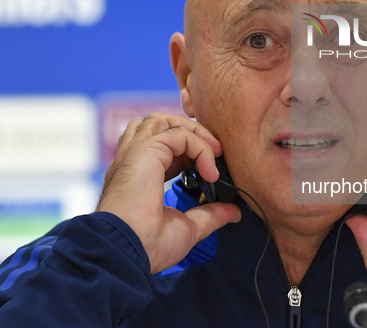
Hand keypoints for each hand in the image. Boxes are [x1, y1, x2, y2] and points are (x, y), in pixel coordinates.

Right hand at [97, 113, 241, 272]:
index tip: (210, 172)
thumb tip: (233, 211)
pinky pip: (180, 134)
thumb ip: (209, 214)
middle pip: (159, 123)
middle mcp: (133, 160)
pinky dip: (200, 147)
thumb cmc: (146, 245)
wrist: (127, 253)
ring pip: (164, 120)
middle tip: (216, 153)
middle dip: (191, 132)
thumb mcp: (187, 227)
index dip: (189, 151)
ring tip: (213, 152)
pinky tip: (209, 171)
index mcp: (137, 175)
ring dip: (193, 131)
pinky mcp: (145, 151)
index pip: (162, 146)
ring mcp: (135, 153)